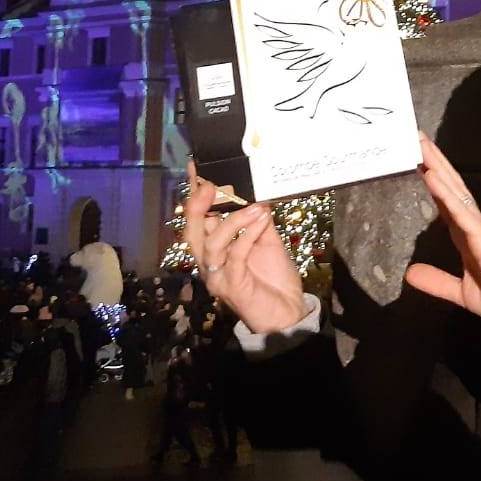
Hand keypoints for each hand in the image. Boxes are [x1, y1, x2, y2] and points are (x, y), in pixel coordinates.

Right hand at [181, 159, 307, 335]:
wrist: (288, 312)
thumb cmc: (274, 278)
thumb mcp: (267, 242)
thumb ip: (258, 221)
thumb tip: (256, 195)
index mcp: (215, 249)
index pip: (198, 219)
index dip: (194, 195)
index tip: (195, 168)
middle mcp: (209, 262)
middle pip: (192, 232)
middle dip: (197, 206)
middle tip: (211, 184)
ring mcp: (218, 276)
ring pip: (212, 243)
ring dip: (233, 220)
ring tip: (254, 206)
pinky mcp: (232, 286)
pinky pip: (236, 255)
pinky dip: (248, 235)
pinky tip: (261, 220)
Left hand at [404, 133, 480, 324]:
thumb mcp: (461, 291)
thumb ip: (437, 282)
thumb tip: (409, 274)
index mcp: (467, 235)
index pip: (446, 201)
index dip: (433, 180)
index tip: (419, 160)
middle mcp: (473, 224)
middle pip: (449, 185)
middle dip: (433, 161)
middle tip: (416, 136)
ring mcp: (478, 226)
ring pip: (453, 189)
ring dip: (436, 165)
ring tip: (420, 143)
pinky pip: (460, 209)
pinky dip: (444, 191)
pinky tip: (431, 175)